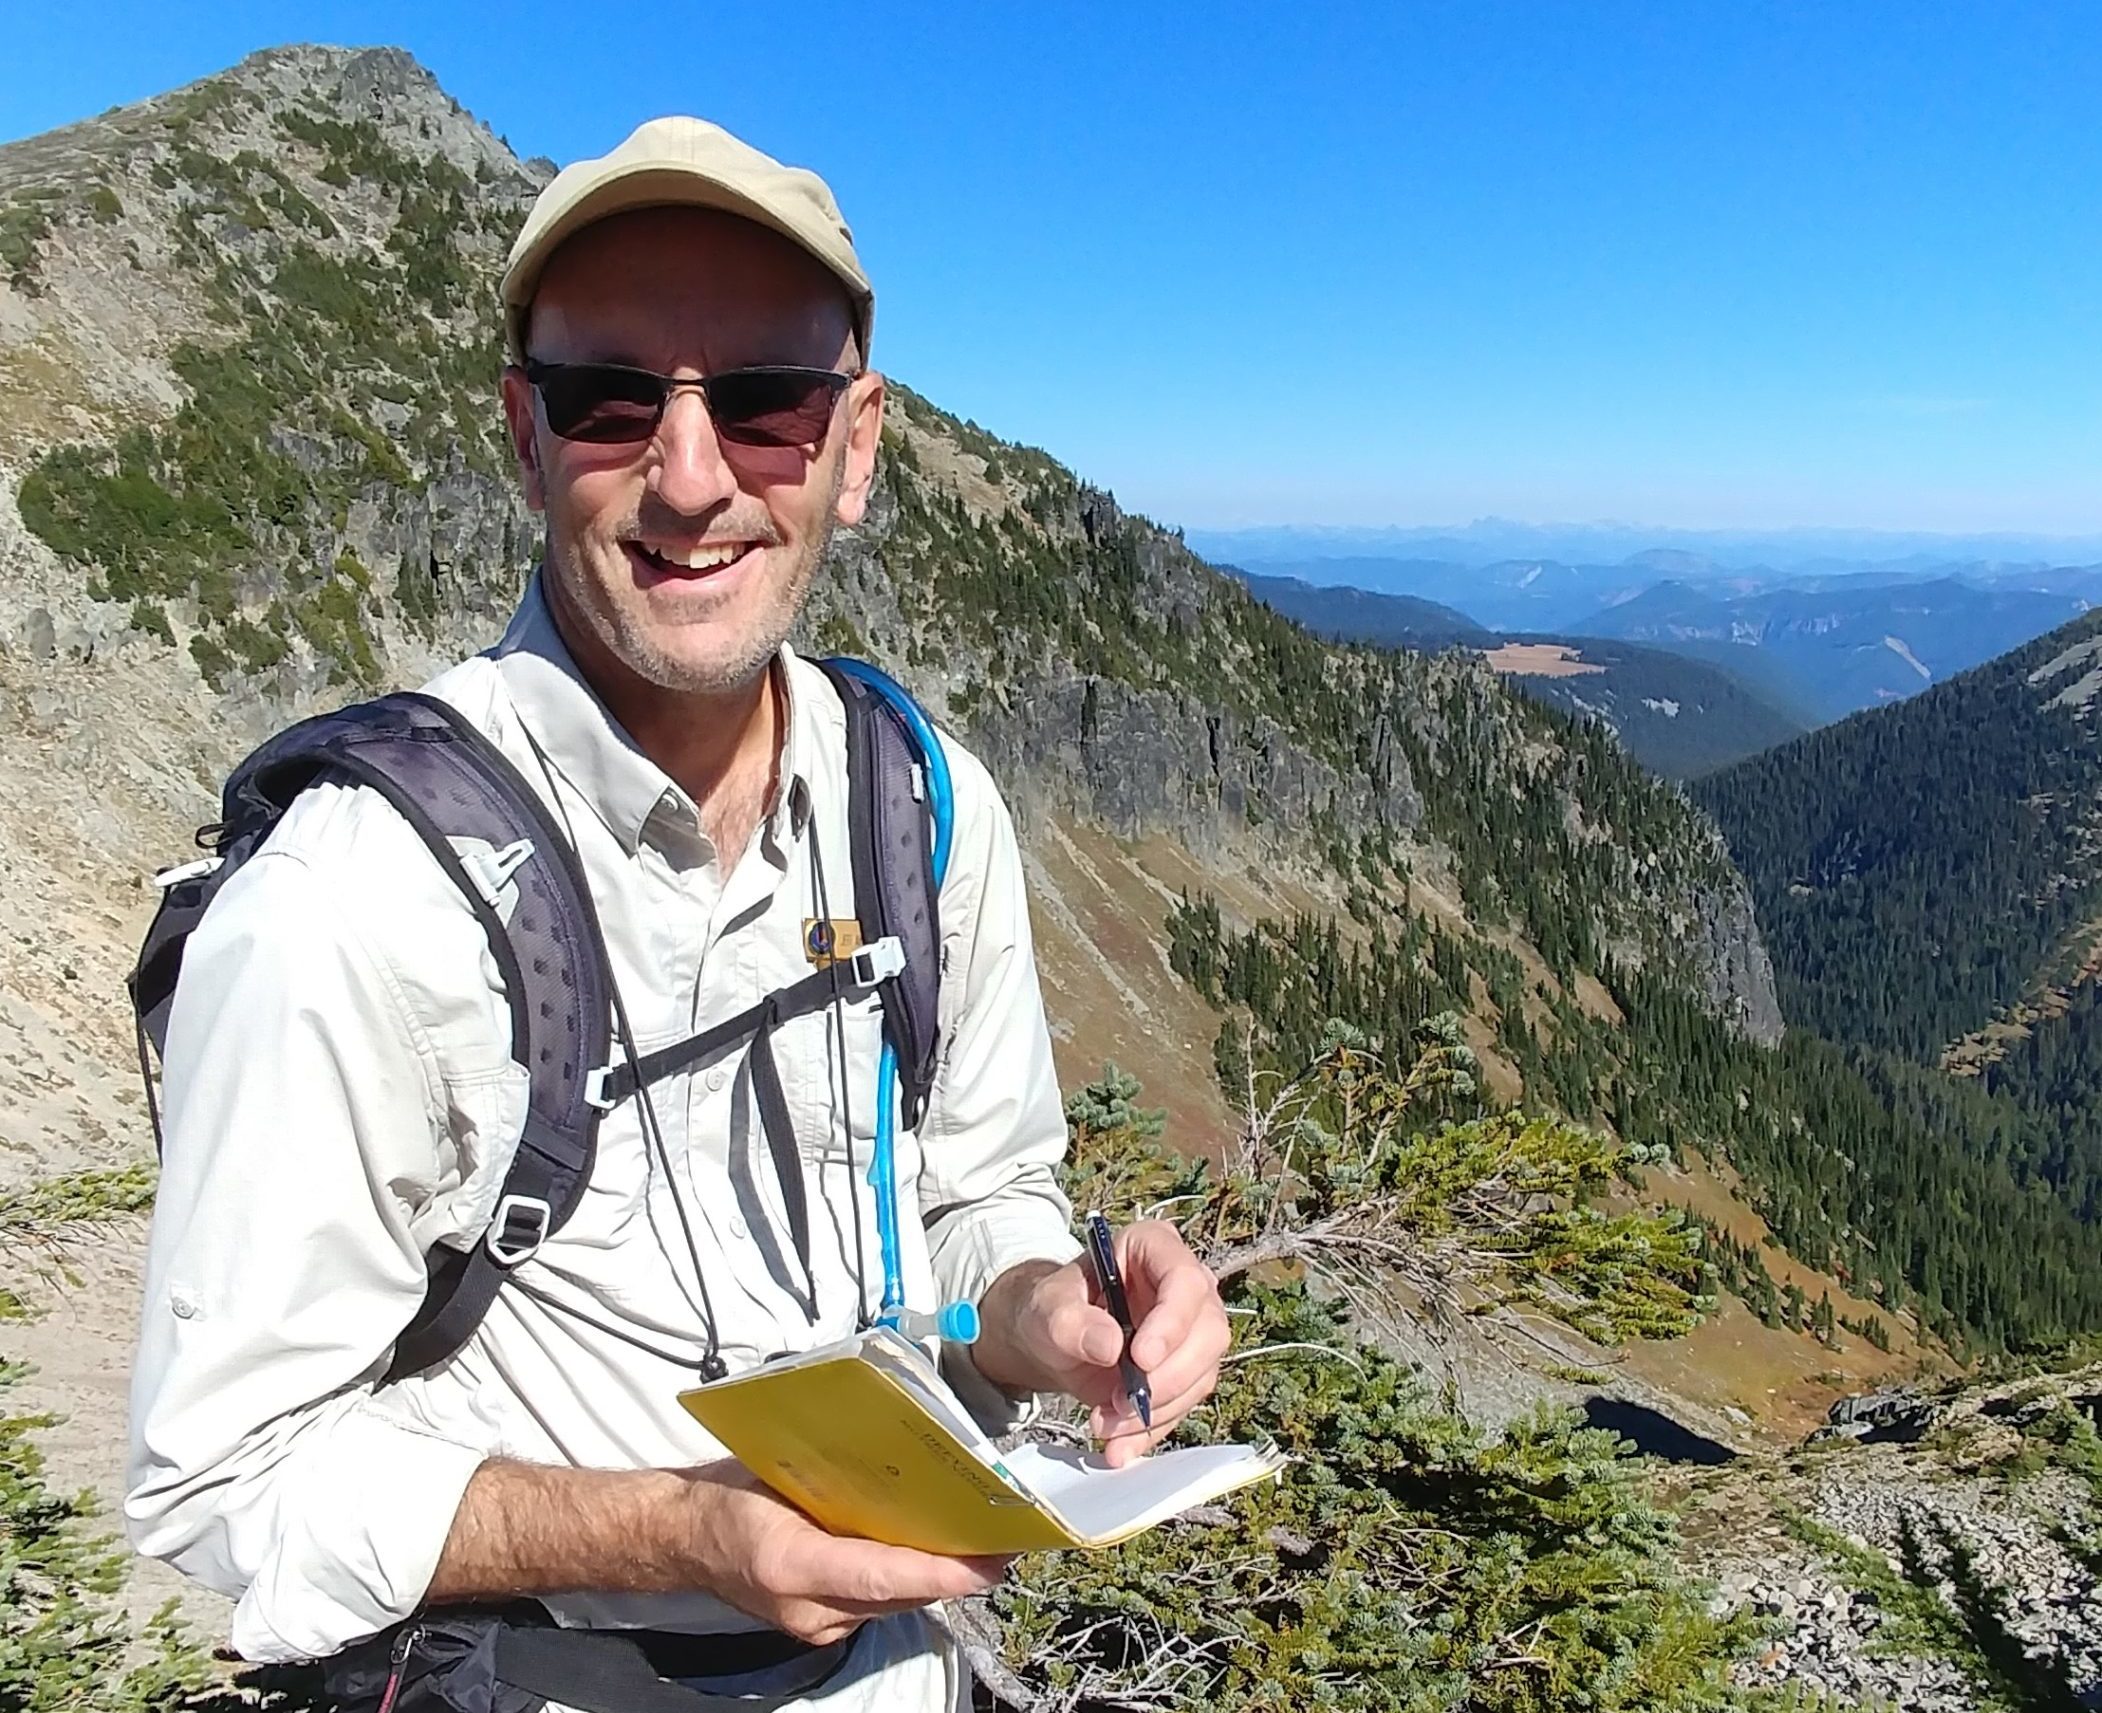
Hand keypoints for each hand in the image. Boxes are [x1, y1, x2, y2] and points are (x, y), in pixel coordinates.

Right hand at [680, 1461, 1008, 1644]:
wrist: (682, 1537)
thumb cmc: (729, 1494)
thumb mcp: (778, 1470)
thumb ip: (838, 1478)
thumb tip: (905, 1463)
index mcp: (790, 1562)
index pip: (880, 1574)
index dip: (938, 1572)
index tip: (986, 1563)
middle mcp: (806, 1607)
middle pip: (898, 1595)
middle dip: (955, 1572)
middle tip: (1007, 1540)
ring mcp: (812, 1625)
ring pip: (893, 1604)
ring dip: (937, 1577)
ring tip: (985, 1544)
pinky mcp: (817, 1629)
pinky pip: (876, 1605)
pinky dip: (907, 1581)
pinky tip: (934, 1552)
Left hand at [976, 1221, 1230, 1465]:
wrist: (1049, 1340)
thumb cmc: (1050, 1308)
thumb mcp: (1046, 1308)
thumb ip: (1070, 1321)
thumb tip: (1110, 1346)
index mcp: (1154, 1248)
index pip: (1184, 1280)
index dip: (1171, 1322)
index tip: (1141, 1359)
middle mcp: (1185, 1287)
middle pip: (1208, 1332)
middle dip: (1167, 1378)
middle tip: (1119, 1402)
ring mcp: (1191, 1330)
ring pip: (1201, 1374)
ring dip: (1156, 1411)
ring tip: (1105, 1425)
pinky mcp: (1185, 1371)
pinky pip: (1184, 1405)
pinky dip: (1152, 1431)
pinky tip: (1121, 1447)